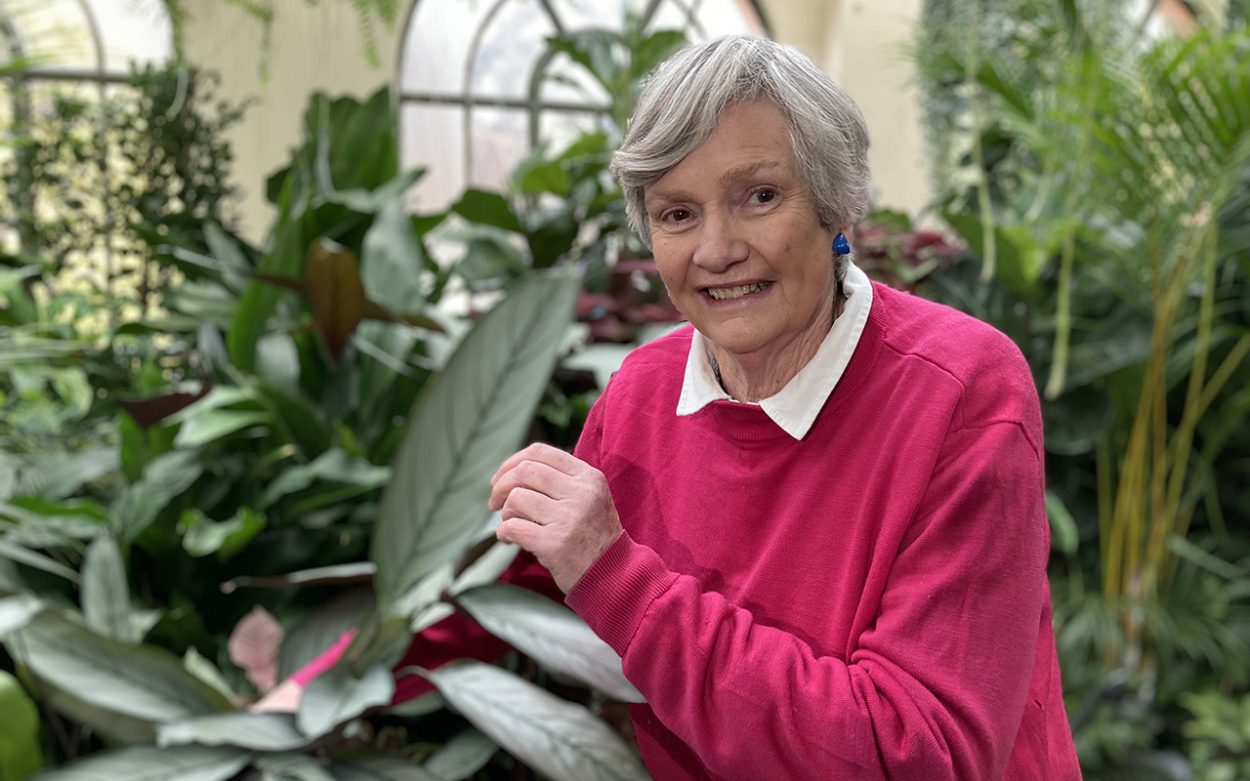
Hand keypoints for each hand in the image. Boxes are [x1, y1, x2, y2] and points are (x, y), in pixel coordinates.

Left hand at [488, 443, 622, 592]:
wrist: (614, 574)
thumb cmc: (593, 536)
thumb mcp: (590, 498)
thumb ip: (560, 481)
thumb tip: (512, 471)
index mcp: (588, 477)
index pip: (541, 452)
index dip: (512, 462)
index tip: (499, 478)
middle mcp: (581, 494)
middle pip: (525, 471)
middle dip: (501, 485)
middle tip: (494, 502)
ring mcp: (569, 519)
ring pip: (516, 499)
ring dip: (505, 513)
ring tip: (512, 525)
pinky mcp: (555, 544)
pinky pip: (513, 527)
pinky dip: (503, 533)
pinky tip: (509, 540)